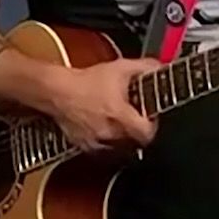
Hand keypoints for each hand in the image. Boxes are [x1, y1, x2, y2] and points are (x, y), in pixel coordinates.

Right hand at [44, 58, 160, 151]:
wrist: (58, 90)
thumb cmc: (87, 81)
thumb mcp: (120, 68)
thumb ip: (144, 68)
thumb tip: (160, 68)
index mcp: (120, 116)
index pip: (147, 134)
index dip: (153, 127)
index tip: (152, 118)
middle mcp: (110, 134)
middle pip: (136, 143)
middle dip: (138, 132)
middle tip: (137, 120)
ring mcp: (97, 143)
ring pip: (120, 150)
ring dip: (124, 140)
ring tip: (120, 123)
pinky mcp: (86, 147)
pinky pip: (103, 151)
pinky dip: (107, 143)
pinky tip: (105, 127)